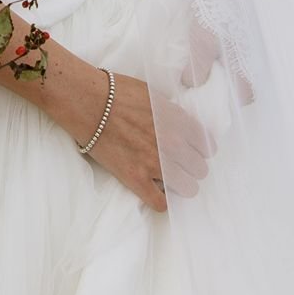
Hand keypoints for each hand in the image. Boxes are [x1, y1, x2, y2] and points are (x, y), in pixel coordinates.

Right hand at [85, 69, 215, 210]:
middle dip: (191, 168)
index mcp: (177, 120)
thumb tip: (176, 123)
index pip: (207, 145)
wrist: (87, 101)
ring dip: (181, 185)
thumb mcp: (151, 93)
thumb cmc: (115, 91)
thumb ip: (169, 111)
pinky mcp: (136, 179)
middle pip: (200, 169)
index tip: (192, 151)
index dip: (200, 149)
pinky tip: (155, 193)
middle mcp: (172, 143)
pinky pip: (161, 203)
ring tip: (171, 181)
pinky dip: (160, 201)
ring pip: (187, 188)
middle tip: (179, 165)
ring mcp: (155, 163)